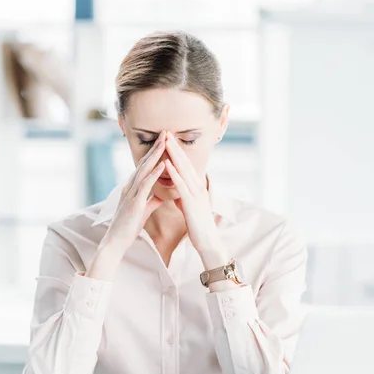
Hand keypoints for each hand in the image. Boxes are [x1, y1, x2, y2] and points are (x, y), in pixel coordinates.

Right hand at [101, 131, 165, 254]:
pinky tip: (163, 164)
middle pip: (144, 162)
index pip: (145, 166)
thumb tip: (162, 196)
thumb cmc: (129, 226)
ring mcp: (131, 193)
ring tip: (165, 141)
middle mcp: (130, 186)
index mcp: (132, 187)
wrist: (116, 241)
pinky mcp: (134, 202)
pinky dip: (154, 173)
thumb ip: (152, 201)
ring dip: (156, 155)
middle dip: (156, 147)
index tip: (165, 141)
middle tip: (166, 132)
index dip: (155, 153)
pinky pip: (146, 185)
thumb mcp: (144, 210)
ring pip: (144, 169)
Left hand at [164, 131, 228, 269]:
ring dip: (174, 154)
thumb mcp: (189, 208)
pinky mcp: (192, 202)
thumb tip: (177, 194)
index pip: (185, 166)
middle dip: (175, 147)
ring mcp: (195, 193)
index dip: (177, 152)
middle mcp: (197, 187)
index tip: (168, 140)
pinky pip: (181, 185)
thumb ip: (184, 199)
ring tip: (166, 141)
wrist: (208, 242)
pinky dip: (174, 173)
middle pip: (185, 162)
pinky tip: (167, 164)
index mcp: (196, 187)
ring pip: (184, 170)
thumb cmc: (198, 227)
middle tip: (166, 132)